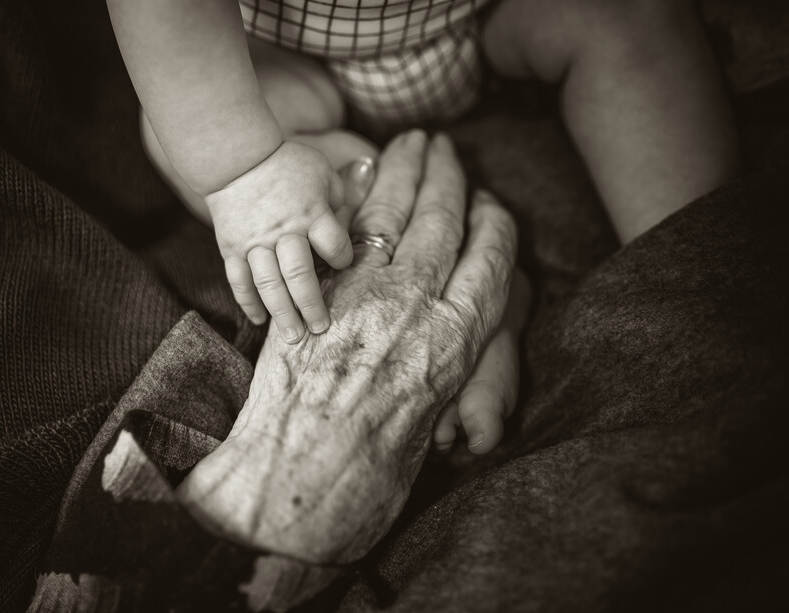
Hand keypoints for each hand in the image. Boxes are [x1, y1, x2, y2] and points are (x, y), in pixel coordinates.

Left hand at [179, 130, 518, 563]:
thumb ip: (438, 371)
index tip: (490, 203)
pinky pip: (342, 231)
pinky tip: (359, 175)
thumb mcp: (428, 425)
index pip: (492, 259)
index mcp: (458, 343)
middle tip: (445, 145)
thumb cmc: (369, 478)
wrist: (296, 488)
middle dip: (446, 175)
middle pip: (443, 221)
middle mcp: (418, 307)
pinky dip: (353, 197)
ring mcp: (363, 294)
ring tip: (411, 143)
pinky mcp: (316, 292)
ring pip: (393, 214)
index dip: (492, 223)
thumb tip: (438, 348)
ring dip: (403, 170)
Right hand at [206, 140, 352, 342]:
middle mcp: (284, 232)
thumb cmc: (287, 163)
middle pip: (300, 274)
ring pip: (269, 284)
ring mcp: (255, 242)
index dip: (342, 259)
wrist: (236, 157)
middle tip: (321, 329)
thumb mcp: (322, 172)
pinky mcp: (232, 248)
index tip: (342, 264)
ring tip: (293, 338)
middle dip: (312, 305)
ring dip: (282, 313)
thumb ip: (340, 200)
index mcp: (311, 213)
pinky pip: (239, 281)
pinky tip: (259, 321)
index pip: (334, 246)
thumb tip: (349, 225)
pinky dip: (248, 302)